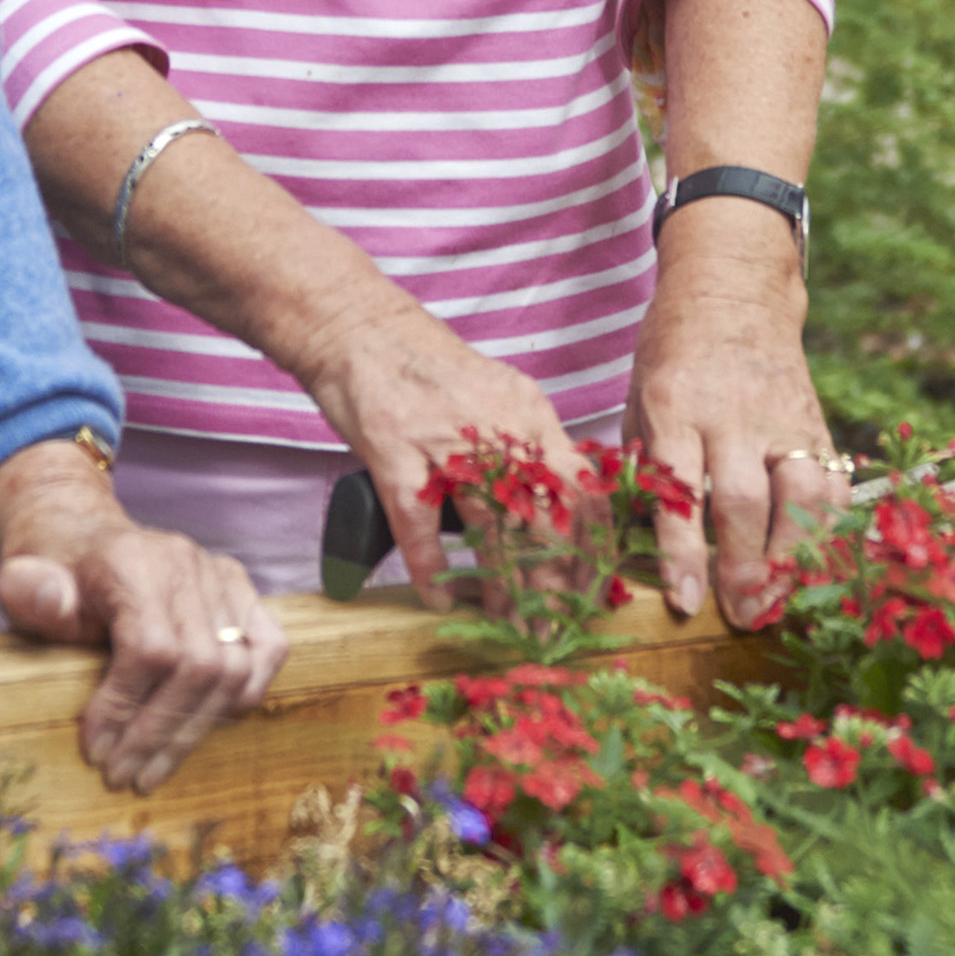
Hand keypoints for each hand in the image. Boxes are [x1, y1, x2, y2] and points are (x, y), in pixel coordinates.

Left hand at [0, 438, 282, 792]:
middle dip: (159, 733)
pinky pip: (270, 648)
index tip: (96, 750)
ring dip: (194, 730)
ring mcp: (220, 576)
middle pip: (198, 666)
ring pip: (234, 669)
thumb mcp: (23, 580)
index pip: (150, 648)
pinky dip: (245, 693)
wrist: (84, 536)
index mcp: (133, 561)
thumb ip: (29, 592)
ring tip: (152, 770)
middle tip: (122, 774)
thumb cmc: (53, 572)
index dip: (125, 707)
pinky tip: (206, 728)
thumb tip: (48, 600)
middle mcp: (187, 564)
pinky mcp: (242, 590)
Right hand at [285, 283, 573, 612]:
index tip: (593, 589)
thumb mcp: (499, 395)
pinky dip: (433, 570)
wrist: (360, 327)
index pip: (584, 490)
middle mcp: (499, 428)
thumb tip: (562, 497)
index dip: (594, 548)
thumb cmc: (427, 365)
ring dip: (507, 588)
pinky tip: (440, 599)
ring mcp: (446, 442)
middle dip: (557, 584)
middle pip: (546, 519)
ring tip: (514, 628)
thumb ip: (530, 441)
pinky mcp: (395, 453)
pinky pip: (420, 525)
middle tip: (558, 628)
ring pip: (493, 531)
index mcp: (530, 414)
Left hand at [624, 230, 843, 628]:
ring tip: (781, 601)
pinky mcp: (816, 422)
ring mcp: (782, 417)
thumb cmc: (672, 357)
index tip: (686, 602)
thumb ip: (648, 465)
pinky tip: (817, 568)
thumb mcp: (640, 398)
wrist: (734, 290)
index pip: (679, 487)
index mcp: (674, 405)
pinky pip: (833, 483)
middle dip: (746, 564)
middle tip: (742, 613)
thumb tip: (645, 549)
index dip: (684, 551)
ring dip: (794, 557)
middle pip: (745, 498)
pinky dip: (830, 532)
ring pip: (802, 494)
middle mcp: (732, 412)